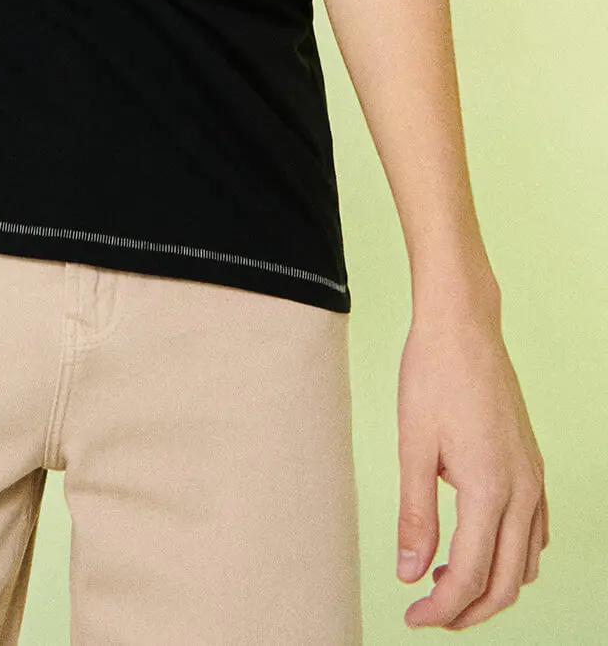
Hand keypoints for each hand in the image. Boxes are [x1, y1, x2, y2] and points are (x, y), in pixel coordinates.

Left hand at [397, 307, 546, 628]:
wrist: (463, 327)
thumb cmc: (432, 377)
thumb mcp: (413, 446)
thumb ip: (415, 515)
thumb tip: (410, 574)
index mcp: (490, 489)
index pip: (471, 576)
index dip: (442, 608)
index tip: (411, 617)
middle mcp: (523, 491)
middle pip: (506, 582)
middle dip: (468, 610)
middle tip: (427, 614)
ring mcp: (534, 479)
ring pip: (526, 562)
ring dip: (492, 585)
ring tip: (445, 581)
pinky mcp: (533, 466)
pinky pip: (534, 532)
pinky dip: (510, 556)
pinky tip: (476, 546)